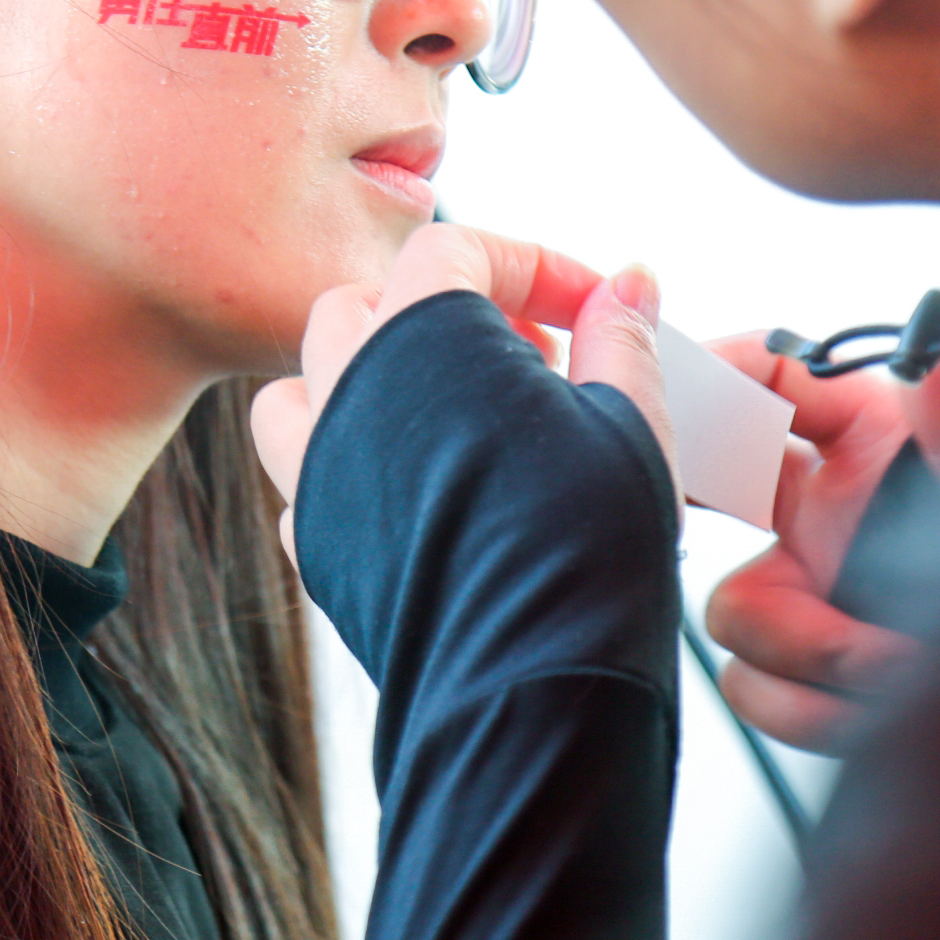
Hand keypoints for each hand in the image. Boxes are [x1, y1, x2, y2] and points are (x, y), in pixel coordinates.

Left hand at [249, 222, 680, 557]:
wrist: (529, 691)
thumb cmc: (586, 549)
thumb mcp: (630, 422)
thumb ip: (620, 337)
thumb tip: (627, 284)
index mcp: (421, 335)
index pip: (456, 249)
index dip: (531, 265)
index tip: (590, 310)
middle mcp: (348, 390)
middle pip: (372, 304)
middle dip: (451, 316)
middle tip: (534, 367)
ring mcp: (316, 469)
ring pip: (311, 384)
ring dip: (377, 382)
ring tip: (463, 424)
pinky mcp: (313, 544)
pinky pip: (308, 475)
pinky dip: (356, 467)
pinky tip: (430, 498)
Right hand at [701, 345, 939, 751]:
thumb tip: (935, 365)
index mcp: (873, 442)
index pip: (772, 378)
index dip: (713, 370)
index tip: (675, 386)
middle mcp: (829, 512)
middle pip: (712, 489)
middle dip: (696, 499)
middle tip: (684, 506)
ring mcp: (813, 598)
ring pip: (736, 611)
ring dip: (805, 649)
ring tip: (888, 668)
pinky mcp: (812, 678)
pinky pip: (758, 687)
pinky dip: (809, 708)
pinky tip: (872, 712)